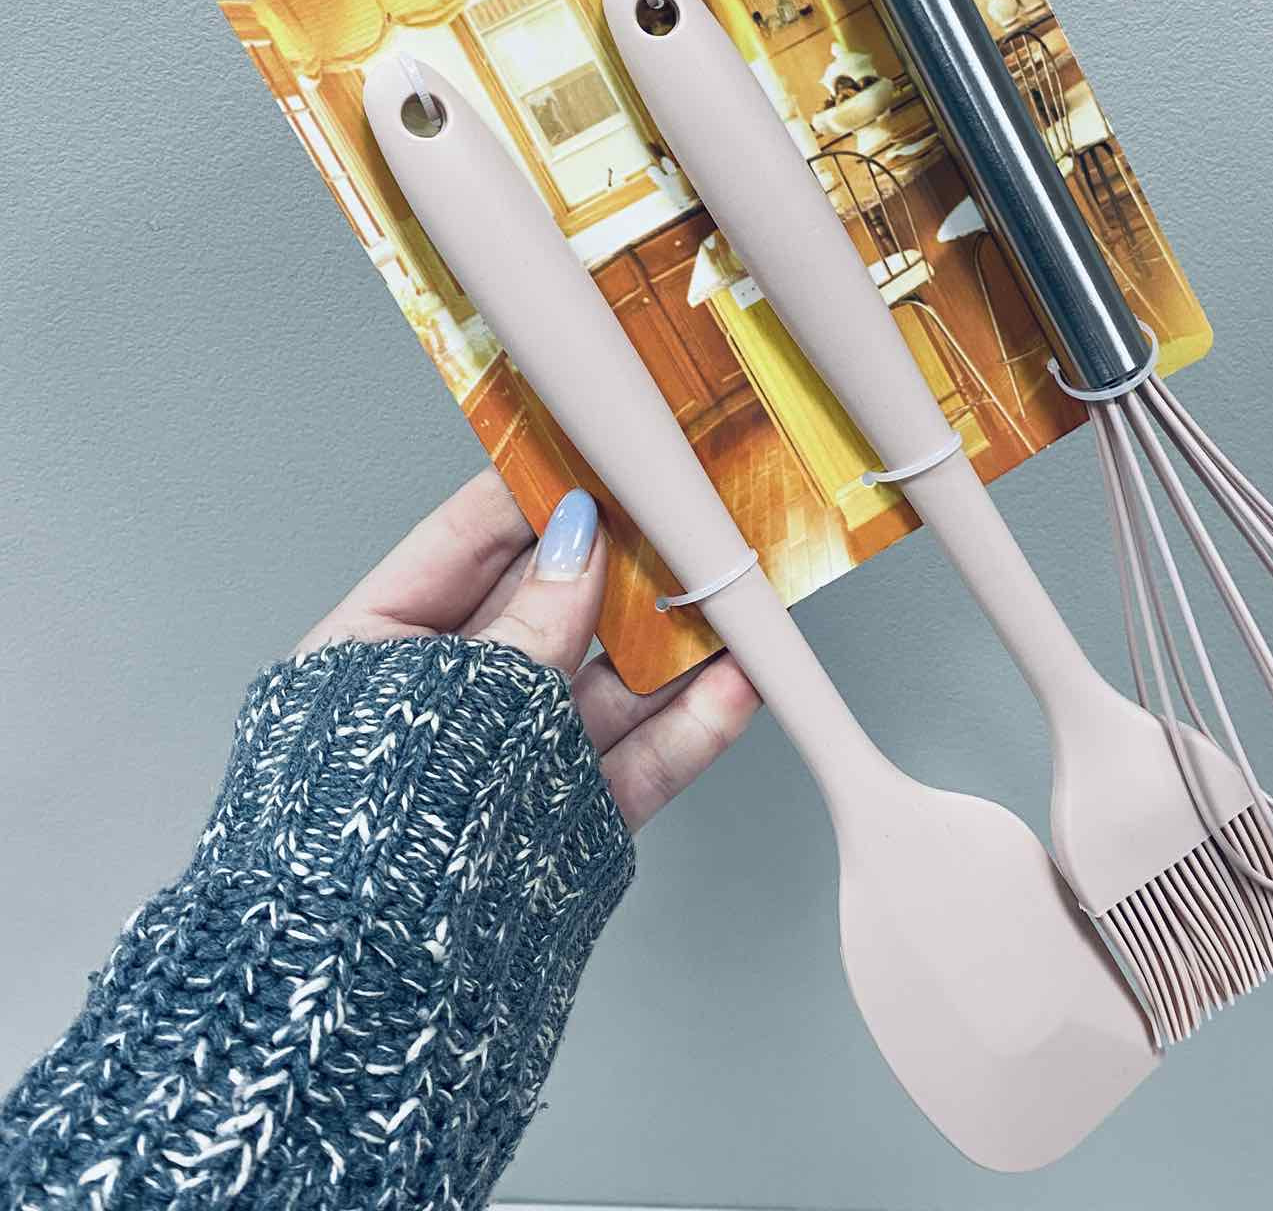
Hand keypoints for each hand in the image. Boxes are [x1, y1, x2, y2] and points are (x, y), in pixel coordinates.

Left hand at [296, 468, 761, 827]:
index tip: (593, 452)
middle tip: (677, 512)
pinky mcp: (567, 818)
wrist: (363, 999)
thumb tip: (579, 538)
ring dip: (672, 639)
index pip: (464, 545)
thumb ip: (528, 619)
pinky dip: (689, 723)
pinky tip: (734, 682)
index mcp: (377, 651)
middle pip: (551, 608)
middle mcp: (450, 700)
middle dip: (618, 563)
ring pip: (608, 681)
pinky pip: (637, 759)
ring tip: (729, 590)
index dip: (532, 495)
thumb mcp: (446, 695)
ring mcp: (512, 759)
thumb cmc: (358, 830)